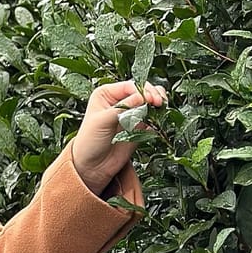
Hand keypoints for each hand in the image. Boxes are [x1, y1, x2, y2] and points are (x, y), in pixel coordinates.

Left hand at [71, 79, 167, 194]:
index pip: (130, 85)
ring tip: (162, 107)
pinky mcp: (139, 127)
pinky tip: (160, 120)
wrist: (92, 166)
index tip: (151, 99)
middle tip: (159, 103)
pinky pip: (153, 118)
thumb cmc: (89, 141)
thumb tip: (144, 97)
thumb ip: (123, 108)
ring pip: (150, 102)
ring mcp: (130, 113)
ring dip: (159, 103)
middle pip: (143, 91)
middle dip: (154, 94)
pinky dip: (159, 117)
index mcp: (106, 94)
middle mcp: (119, 100)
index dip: (143, 90)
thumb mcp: (103, 121)